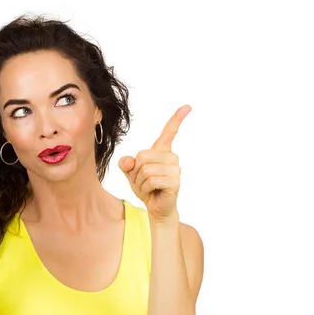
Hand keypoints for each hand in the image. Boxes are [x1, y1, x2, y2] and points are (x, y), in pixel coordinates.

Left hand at [119, 105, 190, 221]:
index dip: (177, 119)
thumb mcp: (131, 173)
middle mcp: (172, 158)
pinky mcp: (175, 182)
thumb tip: (128, 161)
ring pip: (145, 169)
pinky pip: (151, 180)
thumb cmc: (146, 188)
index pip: (169, 132)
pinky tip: (152, 192)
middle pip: (142, 156)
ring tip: (148, 188)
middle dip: (135, 172)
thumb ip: (126, 164)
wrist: (156, 208)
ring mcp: (175, 170)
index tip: (187, 106)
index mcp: (162, 151)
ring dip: (140, 182)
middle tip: (142, 181)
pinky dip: (145, 188)